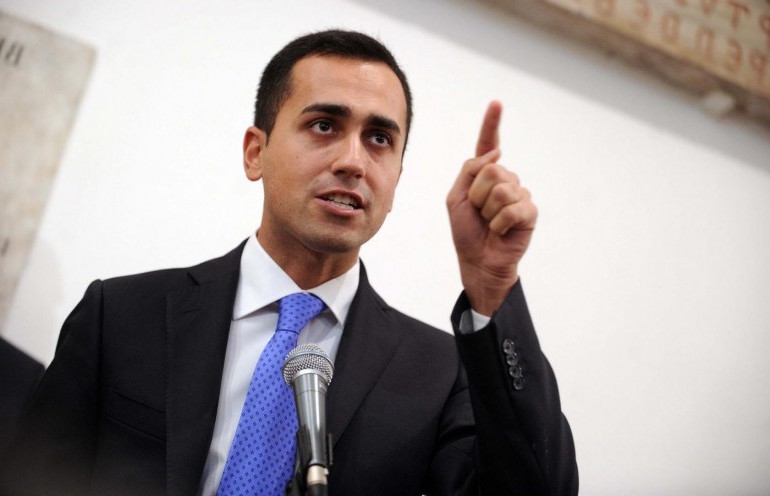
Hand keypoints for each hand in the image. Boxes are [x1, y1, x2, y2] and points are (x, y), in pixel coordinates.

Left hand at [446, 101, 536, 314]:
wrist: (477, 260)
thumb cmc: (466, 231)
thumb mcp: (455, 197)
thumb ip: (469, 171)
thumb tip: (497, 154)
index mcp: (484, 175)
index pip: (488, 144)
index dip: (492, 124)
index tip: (496, 103)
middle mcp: (505, 180)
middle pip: (491, 170)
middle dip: (477, 195)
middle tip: (478, 213)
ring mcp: (519, 194)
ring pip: (500, 189)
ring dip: (487, 211)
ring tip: (489, 223)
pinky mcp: (529, 211)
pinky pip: (512, 207)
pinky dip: (499, 223)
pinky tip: (500, 231)